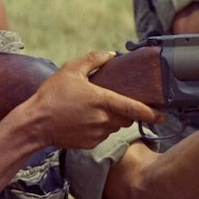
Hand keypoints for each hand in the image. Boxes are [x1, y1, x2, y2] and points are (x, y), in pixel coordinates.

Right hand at [29, 51, 159, 148]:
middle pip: (127, 117)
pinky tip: (85, 119)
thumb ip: (93, 60)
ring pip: (115, 126)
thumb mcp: (71, 70)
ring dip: (113, 118)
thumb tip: (110, 55)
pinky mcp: (91, 143)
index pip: (134, 108)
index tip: (163, 114)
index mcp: (102, 101)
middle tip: (115, 100)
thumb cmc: (52, 95)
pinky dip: (101, 127)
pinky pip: (103, 134)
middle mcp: (104, 119)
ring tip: (94, 108)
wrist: (35, 124)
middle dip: (126, 110)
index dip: (151, 113)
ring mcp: (98, 134)